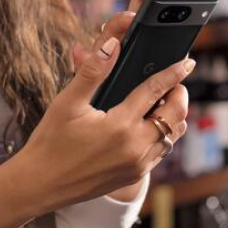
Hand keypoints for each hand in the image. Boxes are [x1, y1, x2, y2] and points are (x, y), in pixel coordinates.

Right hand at [25, 0, 191, 210]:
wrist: (40, 184)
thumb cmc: (50, 141)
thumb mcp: (68, 102)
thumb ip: (93, 71)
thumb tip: (112, 44)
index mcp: (121, 125)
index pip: (156, 90)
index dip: (173, 73)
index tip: (187, 62)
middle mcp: (135, 147)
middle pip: (176, 115)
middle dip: (179, 94)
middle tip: (174, 82)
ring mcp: (137, 165)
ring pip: (172, 136)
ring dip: (173, 116)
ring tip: (162, 102)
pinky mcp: (134, 176)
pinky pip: (161, 152)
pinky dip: (163, 135)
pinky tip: (148, 125)